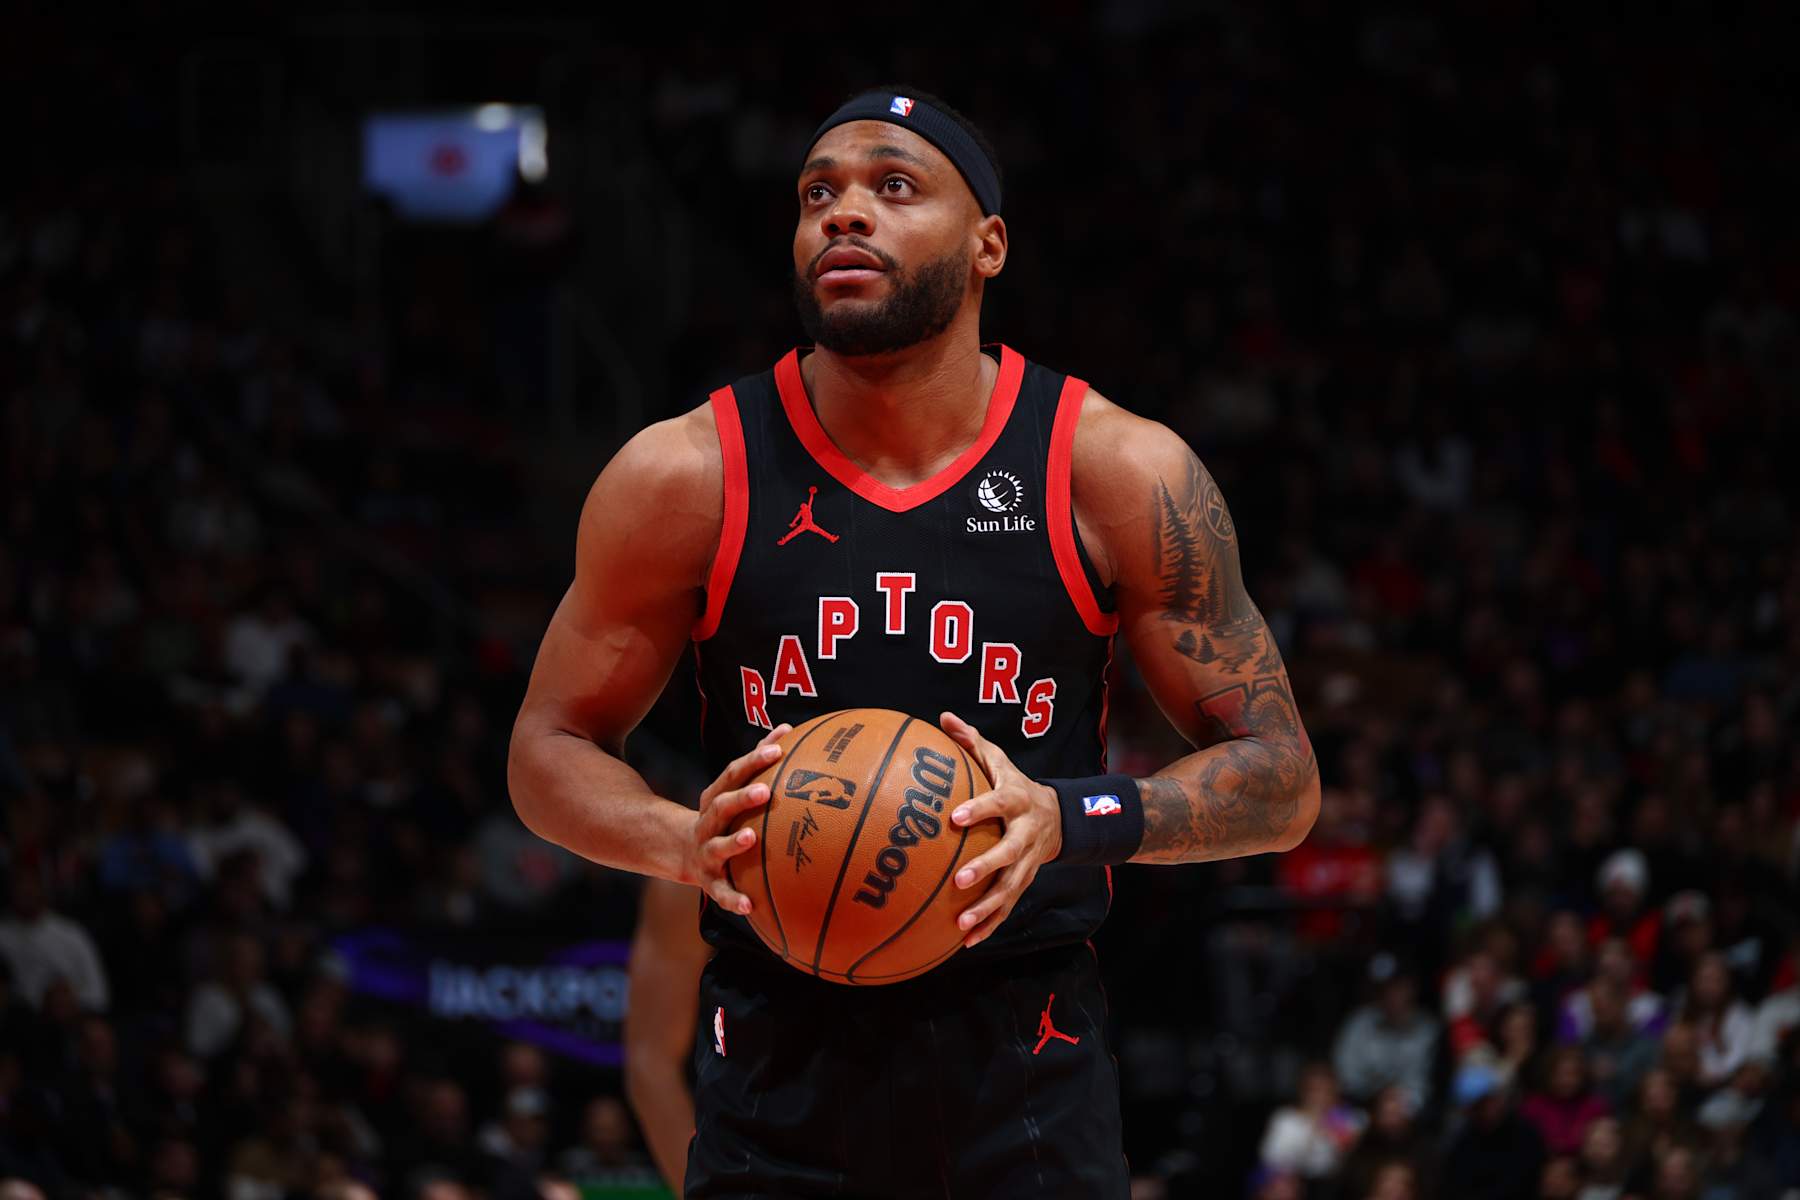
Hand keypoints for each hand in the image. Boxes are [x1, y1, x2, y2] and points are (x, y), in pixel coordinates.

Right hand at [682, 724, 790, 913]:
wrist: (684, 852)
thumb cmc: (724, 814)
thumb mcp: (733, 789)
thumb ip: (758, 761)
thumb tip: (786, 729)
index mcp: (716, 797)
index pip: (734, 773)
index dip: (755, 760)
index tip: (779, 748)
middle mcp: (708, 822)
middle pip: (722, 806)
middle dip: (742, 798)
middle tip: (765, 791)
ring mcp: (706, 851)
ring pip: (718, 847)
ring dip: (733, 843)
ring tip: (751, 838)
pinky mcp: (709, 881)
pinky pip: (721, 892)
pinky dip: (734, 899)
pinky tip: (751, 907)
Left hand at [939, 711, 1062, 947]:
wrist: (1059, 817)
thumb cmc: (1015, 785)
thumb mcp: (998, 761)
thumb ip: (971, 741)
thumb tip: (943, 717)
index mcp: (1017, 800)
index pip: (999, 802)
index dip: (979, 809)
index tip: (954, 817)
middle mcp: (1026, 834)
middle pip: (1009, 852)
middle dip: (986, 866)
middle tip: (959, 878)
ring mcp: (1028, 862)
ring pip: (1010, 888)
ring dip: (987, 908)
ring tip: (960, 923)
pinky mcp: (1024, 883)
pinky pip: (1007, 908)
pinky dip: (989, 925)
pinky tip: (965, 942)